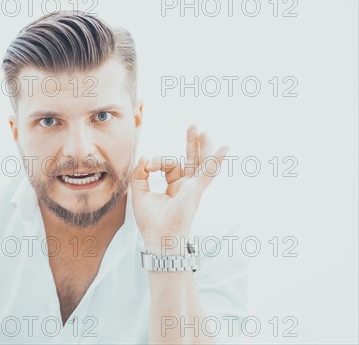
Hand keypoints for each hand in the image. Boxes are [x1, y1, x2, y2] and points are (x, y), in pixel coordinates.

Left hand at [130, 125, 227, 251]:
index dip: (156, 162)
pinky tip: (224, 147)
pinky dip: (216, 160)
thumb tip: (144, 158)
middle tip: (193, 125)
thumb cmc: (151, 222)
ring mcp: (193, 188)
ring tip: (201, 129)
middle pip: (191, 159)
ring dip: (201, 145)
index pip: (169, 165)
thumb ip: (139, 175)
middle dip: (191, 142)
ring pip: (200, 162)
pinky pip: (208, 172)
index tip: (147, 167)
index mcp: (175, 187)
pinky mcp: (195, 190)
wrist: (158, 238)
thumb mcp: (139, 194)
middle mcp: (186, 186)